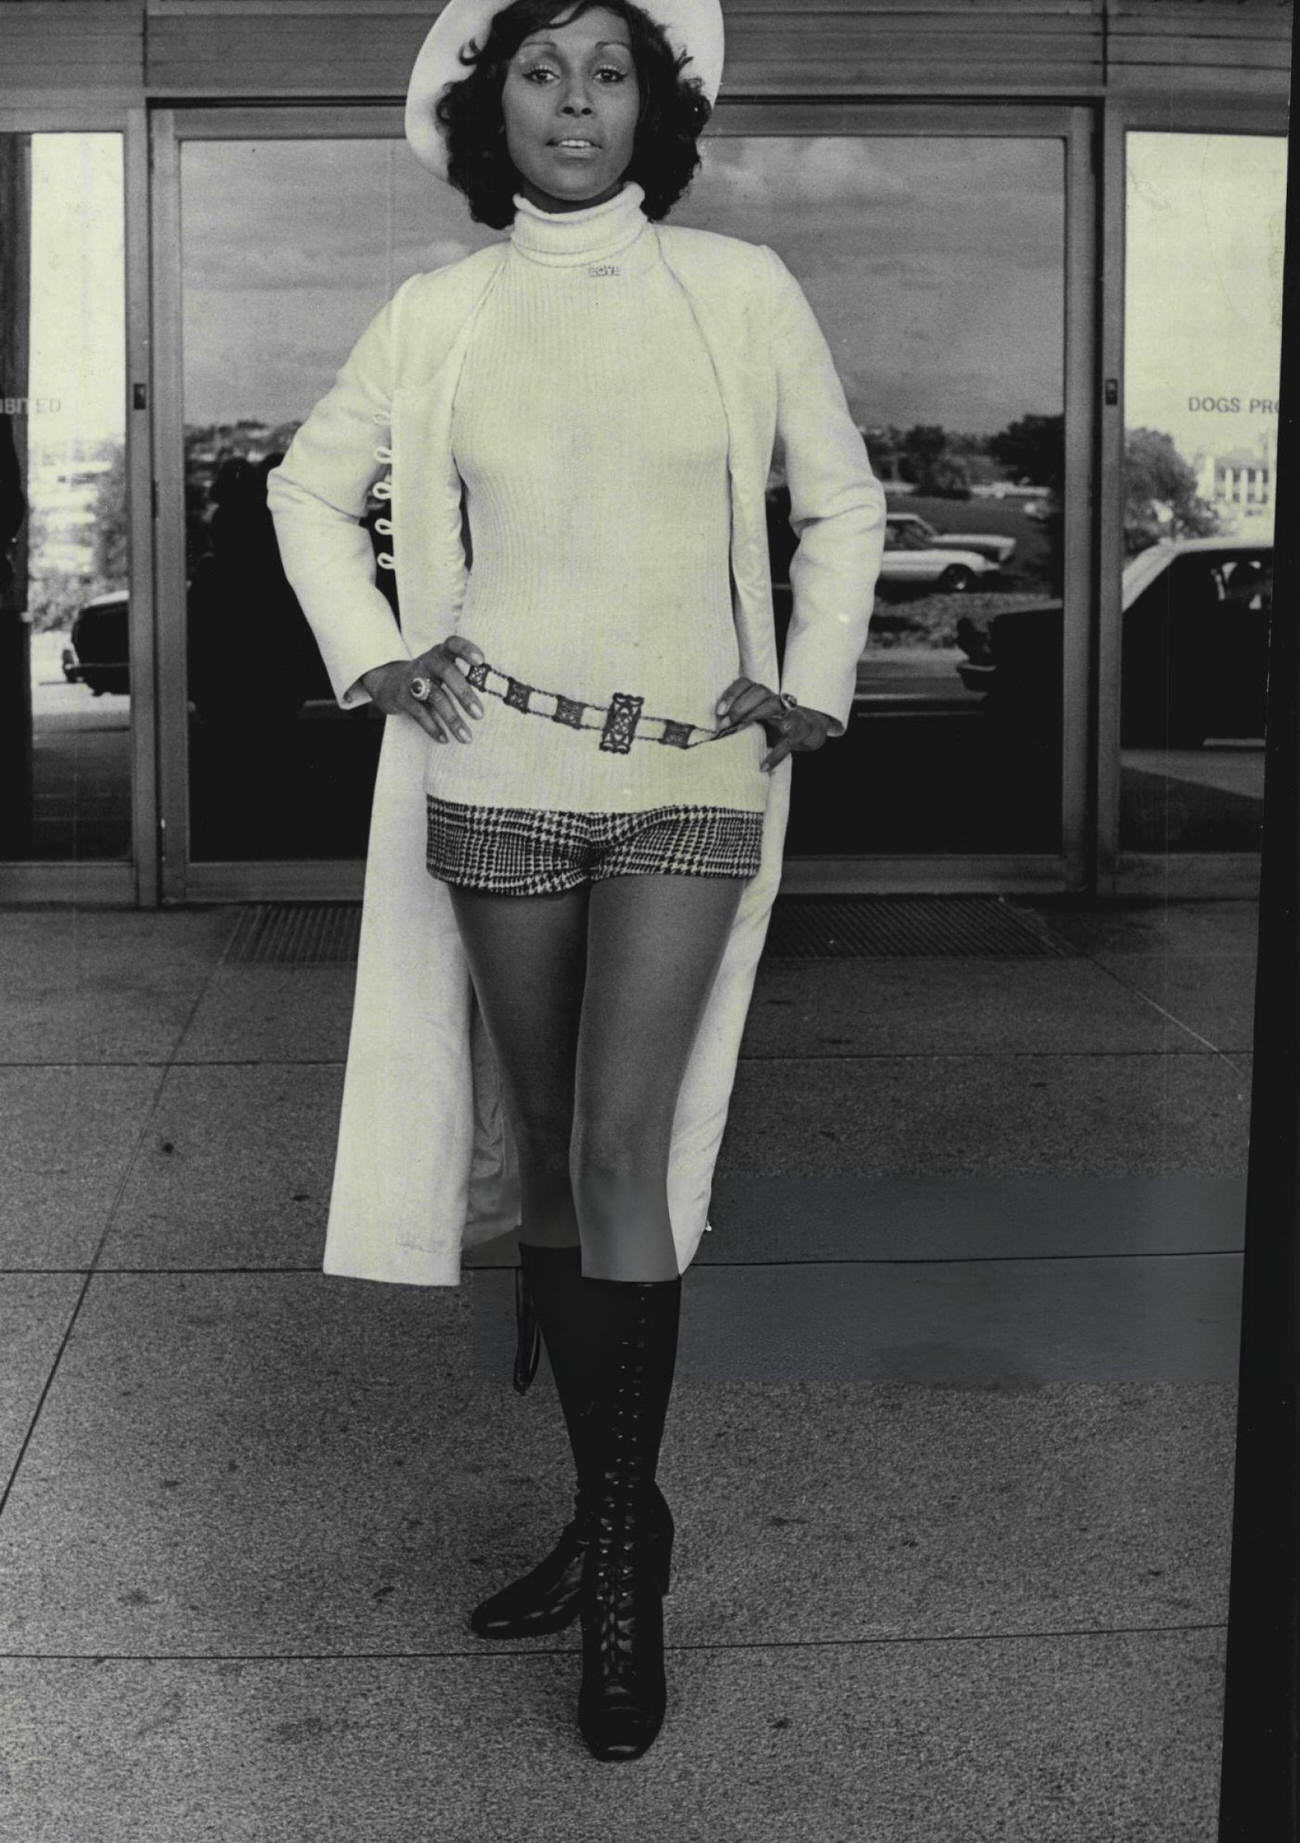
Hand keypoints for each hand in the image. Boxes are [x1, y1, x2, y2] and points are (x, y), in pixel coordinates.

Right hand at [361, 635, 484, 743]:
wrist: (390, 683)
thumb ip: (464, 675)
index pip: (453, 644)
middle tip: (480, 715)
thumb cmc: (430, 677)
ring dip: (452, 719)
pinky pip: (419, 713)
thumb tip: (498, 694)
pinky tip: (445, 739)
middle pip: (446, 672)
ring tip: (467, 737)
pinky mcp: (402, 697)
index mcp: (441, 653)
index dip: (466, 650)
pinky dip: (433, 727)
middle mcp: (426, 662)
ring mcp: (412, 679)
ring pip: (435, 697)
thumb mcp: (444, 668)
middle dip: (464, 694)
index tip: (481, 660)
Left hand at [715, 677, 835, 771]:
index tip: (719, 711)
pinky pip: (786, 742)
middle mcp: (774, 700)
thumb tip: (712, 730)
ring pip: (774, 706)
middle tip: (725, 724)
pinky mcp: (798, 732)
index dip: (731, 694)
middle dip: (740, 706)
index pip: (745, 684)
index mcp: (761, 695)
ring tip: (739, 730)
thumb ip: (736, 719)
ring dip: (755, 715)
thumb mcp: (754, 718)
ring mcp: (788, 714)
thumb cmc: (771, 725)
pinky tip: (763, 766)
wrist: (805, 731)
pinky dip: (775, 755)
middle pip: (759, 692)